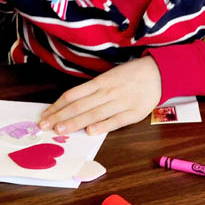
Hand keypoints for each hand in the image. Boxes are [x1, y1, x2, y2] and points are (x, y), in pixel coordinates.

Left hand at [39, 56, 161, 135]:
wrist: (159, 72)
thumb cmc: (131, 75)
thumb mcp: (110, 76)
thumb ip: (93, 89)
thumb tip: (71, 103)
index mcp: (101, 81)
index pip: (73, 95)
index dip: (57, 106)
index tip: (45, 115)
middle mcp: (108, 91)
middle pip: (80, 105)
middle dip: (60, 116)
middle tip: (45, 126)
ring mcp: (121, 102)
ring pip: (94, 114)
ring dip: (76, 122)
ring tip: (60, 130)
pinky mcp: (134, 112)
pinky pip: (116, 120)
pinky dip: (103, 126)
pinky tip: (90, 132)